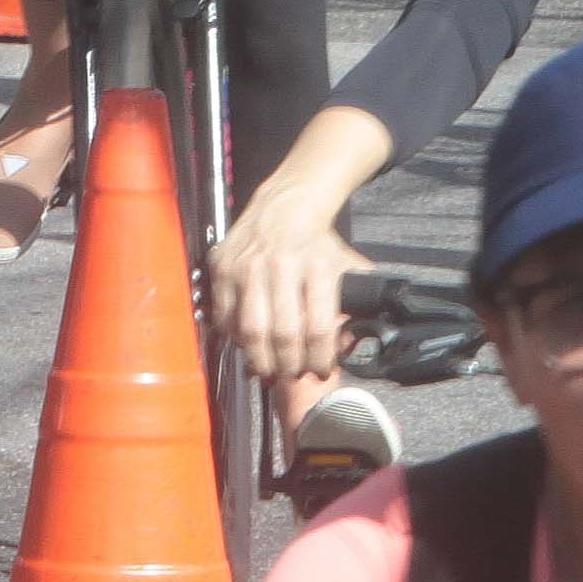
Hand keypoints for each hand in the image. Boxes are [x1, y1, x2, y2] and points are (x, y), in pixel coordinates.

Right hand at [207, 183, 371, 381]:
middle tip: (293, 375)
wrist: (285, 206)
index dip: (320, 359)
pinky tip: (248, 345)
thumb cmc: (319, 245)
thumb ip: (359, 303)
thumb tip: (357, 343)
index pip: (319, 328)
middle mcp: (282, 266)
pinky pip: (225, 317)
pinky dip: (235, 338)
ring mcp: (248, 267)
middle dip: (290, 366)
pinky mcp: (223, 268)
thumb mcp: (347, 267)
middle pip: (283, 335)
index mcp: (319, 267)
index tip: (320, 371)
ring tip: (269, 371)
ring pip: (251, 331)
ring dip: (260, 361)